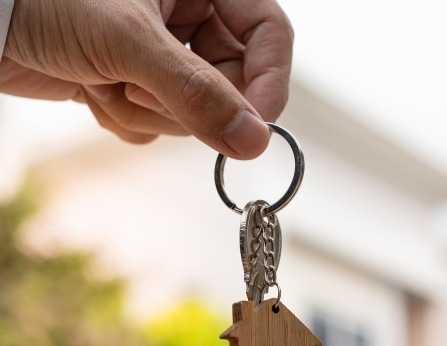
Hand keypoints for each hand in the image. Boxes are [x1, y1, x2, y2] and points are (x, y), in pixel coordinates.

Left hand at [1, 0, 292, 156]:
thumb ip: (197, 92)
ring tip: (103, 79)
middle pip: (232, 82)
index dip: (268, 82)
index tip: (255, 127)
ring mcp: (161, 52)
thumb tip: (254, 141)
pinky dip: (125, 117)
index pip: (268, 35)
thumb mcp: (128, 40)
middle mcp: (187, 16)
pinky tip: (91, 88)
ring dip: (146, 108)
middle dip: (185, 100)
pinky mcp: (135, 80)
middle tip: (140, 90)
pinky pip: (158, 122)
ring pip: (193, 110)